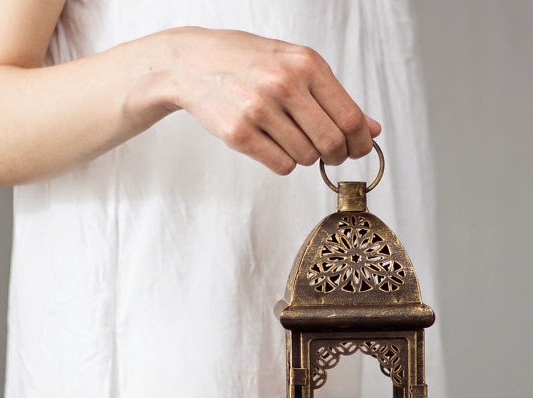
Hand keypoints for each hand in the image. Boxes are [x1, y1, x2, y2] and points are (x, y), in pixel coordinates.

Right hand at [163, 28, 380, 174]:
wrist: (193, 63)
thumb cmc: (248, 63)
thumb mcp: (295, 65)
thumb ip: (334, 97)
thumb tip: (372, 129)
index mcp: (306, 64)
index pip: (350, 117)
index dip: (360, 142)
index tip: (357, 150)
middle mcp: (284, 85)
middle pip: (331, 143)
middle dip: (335, 156)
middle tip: (328, 155)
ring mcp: (259, 110)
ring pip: (306, 158)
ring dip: (304, 157)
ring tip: (288, 138)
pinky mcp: (239, 134)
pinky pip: (281, 166)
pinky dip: (283, 163)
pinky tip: (272, 145)